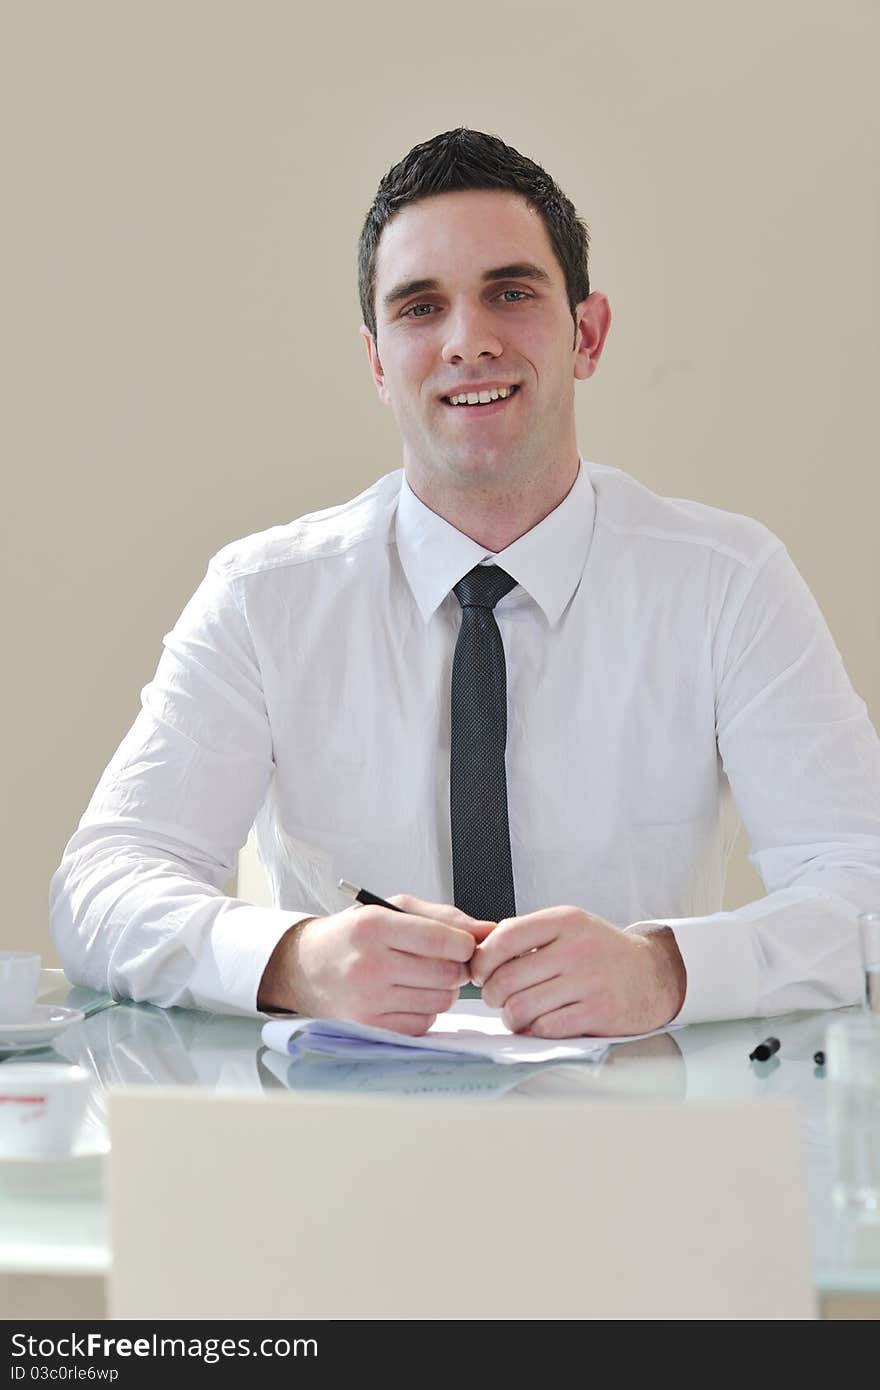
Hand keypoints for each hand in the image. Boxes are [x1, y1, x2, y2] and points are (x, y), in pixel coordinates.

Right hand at [258, 894, 494, 1034]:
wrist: (308, 967)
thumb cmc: (356, 934)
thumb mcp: (393, 909)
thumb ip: (444, 917)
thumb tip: (490, 931)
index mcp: (374, 926)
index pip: (442, 939)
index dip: (465, 943)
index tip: (463, 943)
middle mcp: (369, 964)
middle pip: (447, 974)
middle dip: (456, 967)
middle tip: (444, 961)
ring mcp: (368, 1000)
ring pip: (441, 1001)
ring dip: (443, 990)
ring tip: (422, 976)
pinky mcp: (371, 1027)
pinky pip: (425, 1022)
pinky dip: (425, 1010)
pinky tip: (407, 995)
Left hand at [469, 906, 685, 1036]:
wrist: (654, 974)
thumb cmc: (601, 952)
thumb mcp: (569, 927)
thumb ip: (528, 934)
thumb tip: (480, 951)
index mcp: (565, 921)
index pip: (505, 938)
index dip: (482, 960)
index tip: (479, 972)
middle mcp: (577, 948)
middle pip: (507, 979)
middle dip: (492, 995)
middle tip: (496, 999)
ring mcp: (590, 981)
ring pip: (522, 1007)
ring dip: (511, 1017)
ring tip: (516, 1014)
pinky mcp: (600, 1012)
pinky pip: (547, 1027)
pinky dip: (536, 1030)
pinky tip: (540, 1023)